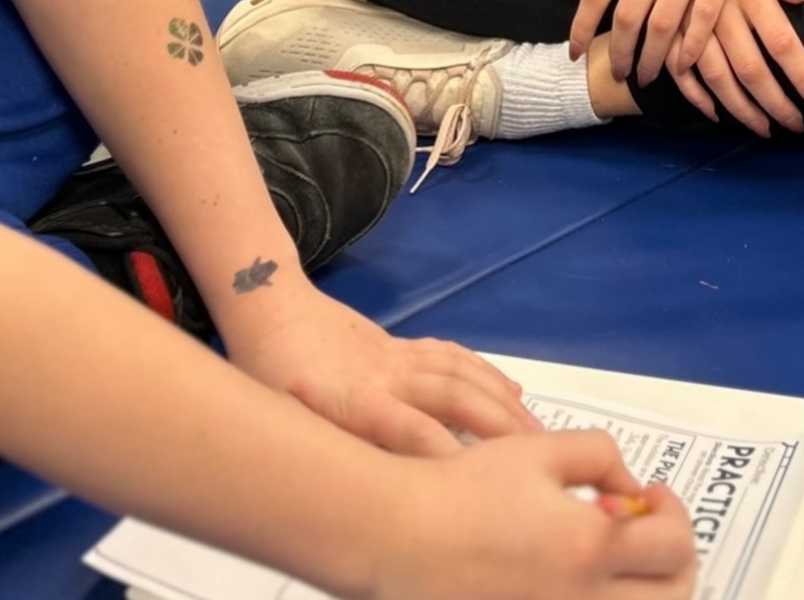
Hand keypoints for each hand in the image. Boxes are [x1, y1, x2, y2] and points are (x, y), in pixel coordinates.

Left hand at [223, 285, 540, 454]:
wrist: (267, 308)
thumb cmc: (269, 372)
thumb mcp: (287, 421)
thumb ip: (328, 454)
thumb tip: (360, 495)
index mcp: (358, 401)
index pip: (416, 431)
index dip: (452, 456)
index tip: (487, 481)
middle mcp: (387, 375)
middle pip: (455, 397)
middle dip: (499, 427)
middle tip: (536, 457)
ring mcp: (397, 356)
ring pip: (461, 373)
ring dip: (502, 400)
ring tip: (535, 431)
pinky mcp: (400, 345)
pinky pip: (451, 355)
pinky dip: (485, 371)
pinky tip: (508, 388)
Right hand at [375, 433, 696, 599]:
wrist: (404, 537)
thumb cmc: (463, 492)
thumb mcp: (537, 450)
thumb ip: (598, 453)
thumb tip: (629, 484)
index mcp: (592, 550)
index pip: (675, 545)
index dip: (674, 513)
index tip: (651, 495)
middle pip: (675, 595)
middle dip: (675, 557)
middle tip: (650, 528)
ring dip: (648, 585)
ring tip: (617, 552)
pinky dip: (608, 599)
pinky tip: (581, 574)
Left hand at [570, 0, 782, 88]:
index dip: (582, 26)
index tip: (575, 51)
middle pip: (628, 15)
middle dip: (618, 51)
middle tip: (616, 73)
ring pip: (663, 23)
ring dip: (652, 57)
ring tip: (644, 77)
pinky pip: (703, 17)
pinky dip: (691, 46)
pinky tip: (683, 65)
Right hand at [667, 0, 803, 136]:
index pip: (784, 43)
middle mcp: (719, 7)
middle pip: (751, 69)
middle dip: (775, 105)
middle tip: (794, 128)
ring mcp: (689, 19)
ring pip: (716, 76)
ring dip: (739, 108)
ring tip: (762, 128)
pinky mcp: (667, 23)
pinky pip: (679, 69)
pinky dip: (695, 95)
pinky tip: (714, 112)